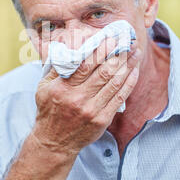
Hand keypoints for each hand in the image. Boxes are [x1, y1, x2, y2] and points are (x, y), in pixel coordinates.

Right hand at [32, 38, 140, 155]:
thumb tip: (70, 47)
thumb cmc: (49, 110)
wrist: (54, 142)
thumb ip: (57, 68)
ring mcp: (92, 110)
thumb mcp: (43, 87)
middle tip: (128, 40)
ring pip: (115, 83)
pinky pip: (119, 98)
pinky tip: (134, 71)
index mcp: (63, 87)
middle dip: (118, 53)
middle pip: (104, 71)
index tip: (110, 37)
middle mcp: (78, 98)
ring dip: (128, 65)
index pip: (85, 64)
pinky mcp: (102, 120)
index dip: (100, 49)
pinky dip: (129, 83)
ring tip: (135, 52)